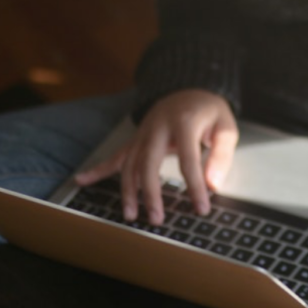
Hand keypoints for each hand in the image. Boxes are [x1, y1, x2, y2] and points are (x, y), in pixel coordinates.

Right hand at [74, 89, 237, 225]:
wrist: (189, 88)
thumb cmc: (209, 111)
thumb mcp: (226, 126)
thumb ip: (221, 154)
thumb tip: (213, 185)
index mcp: (184, 122)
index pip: (188, 160)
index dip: (195, 186)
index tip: (202, 208)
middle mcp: (158, 127)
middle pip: (148, 163)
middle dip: (150, 193)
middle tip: (157, 219)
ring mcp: (143, 133)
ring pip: (129, 164)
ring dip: (128, 191)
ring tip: (131, 215)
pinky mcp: (136, 139)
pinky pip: (116, 156)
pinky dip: (98, 169)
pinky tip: (81, 180)